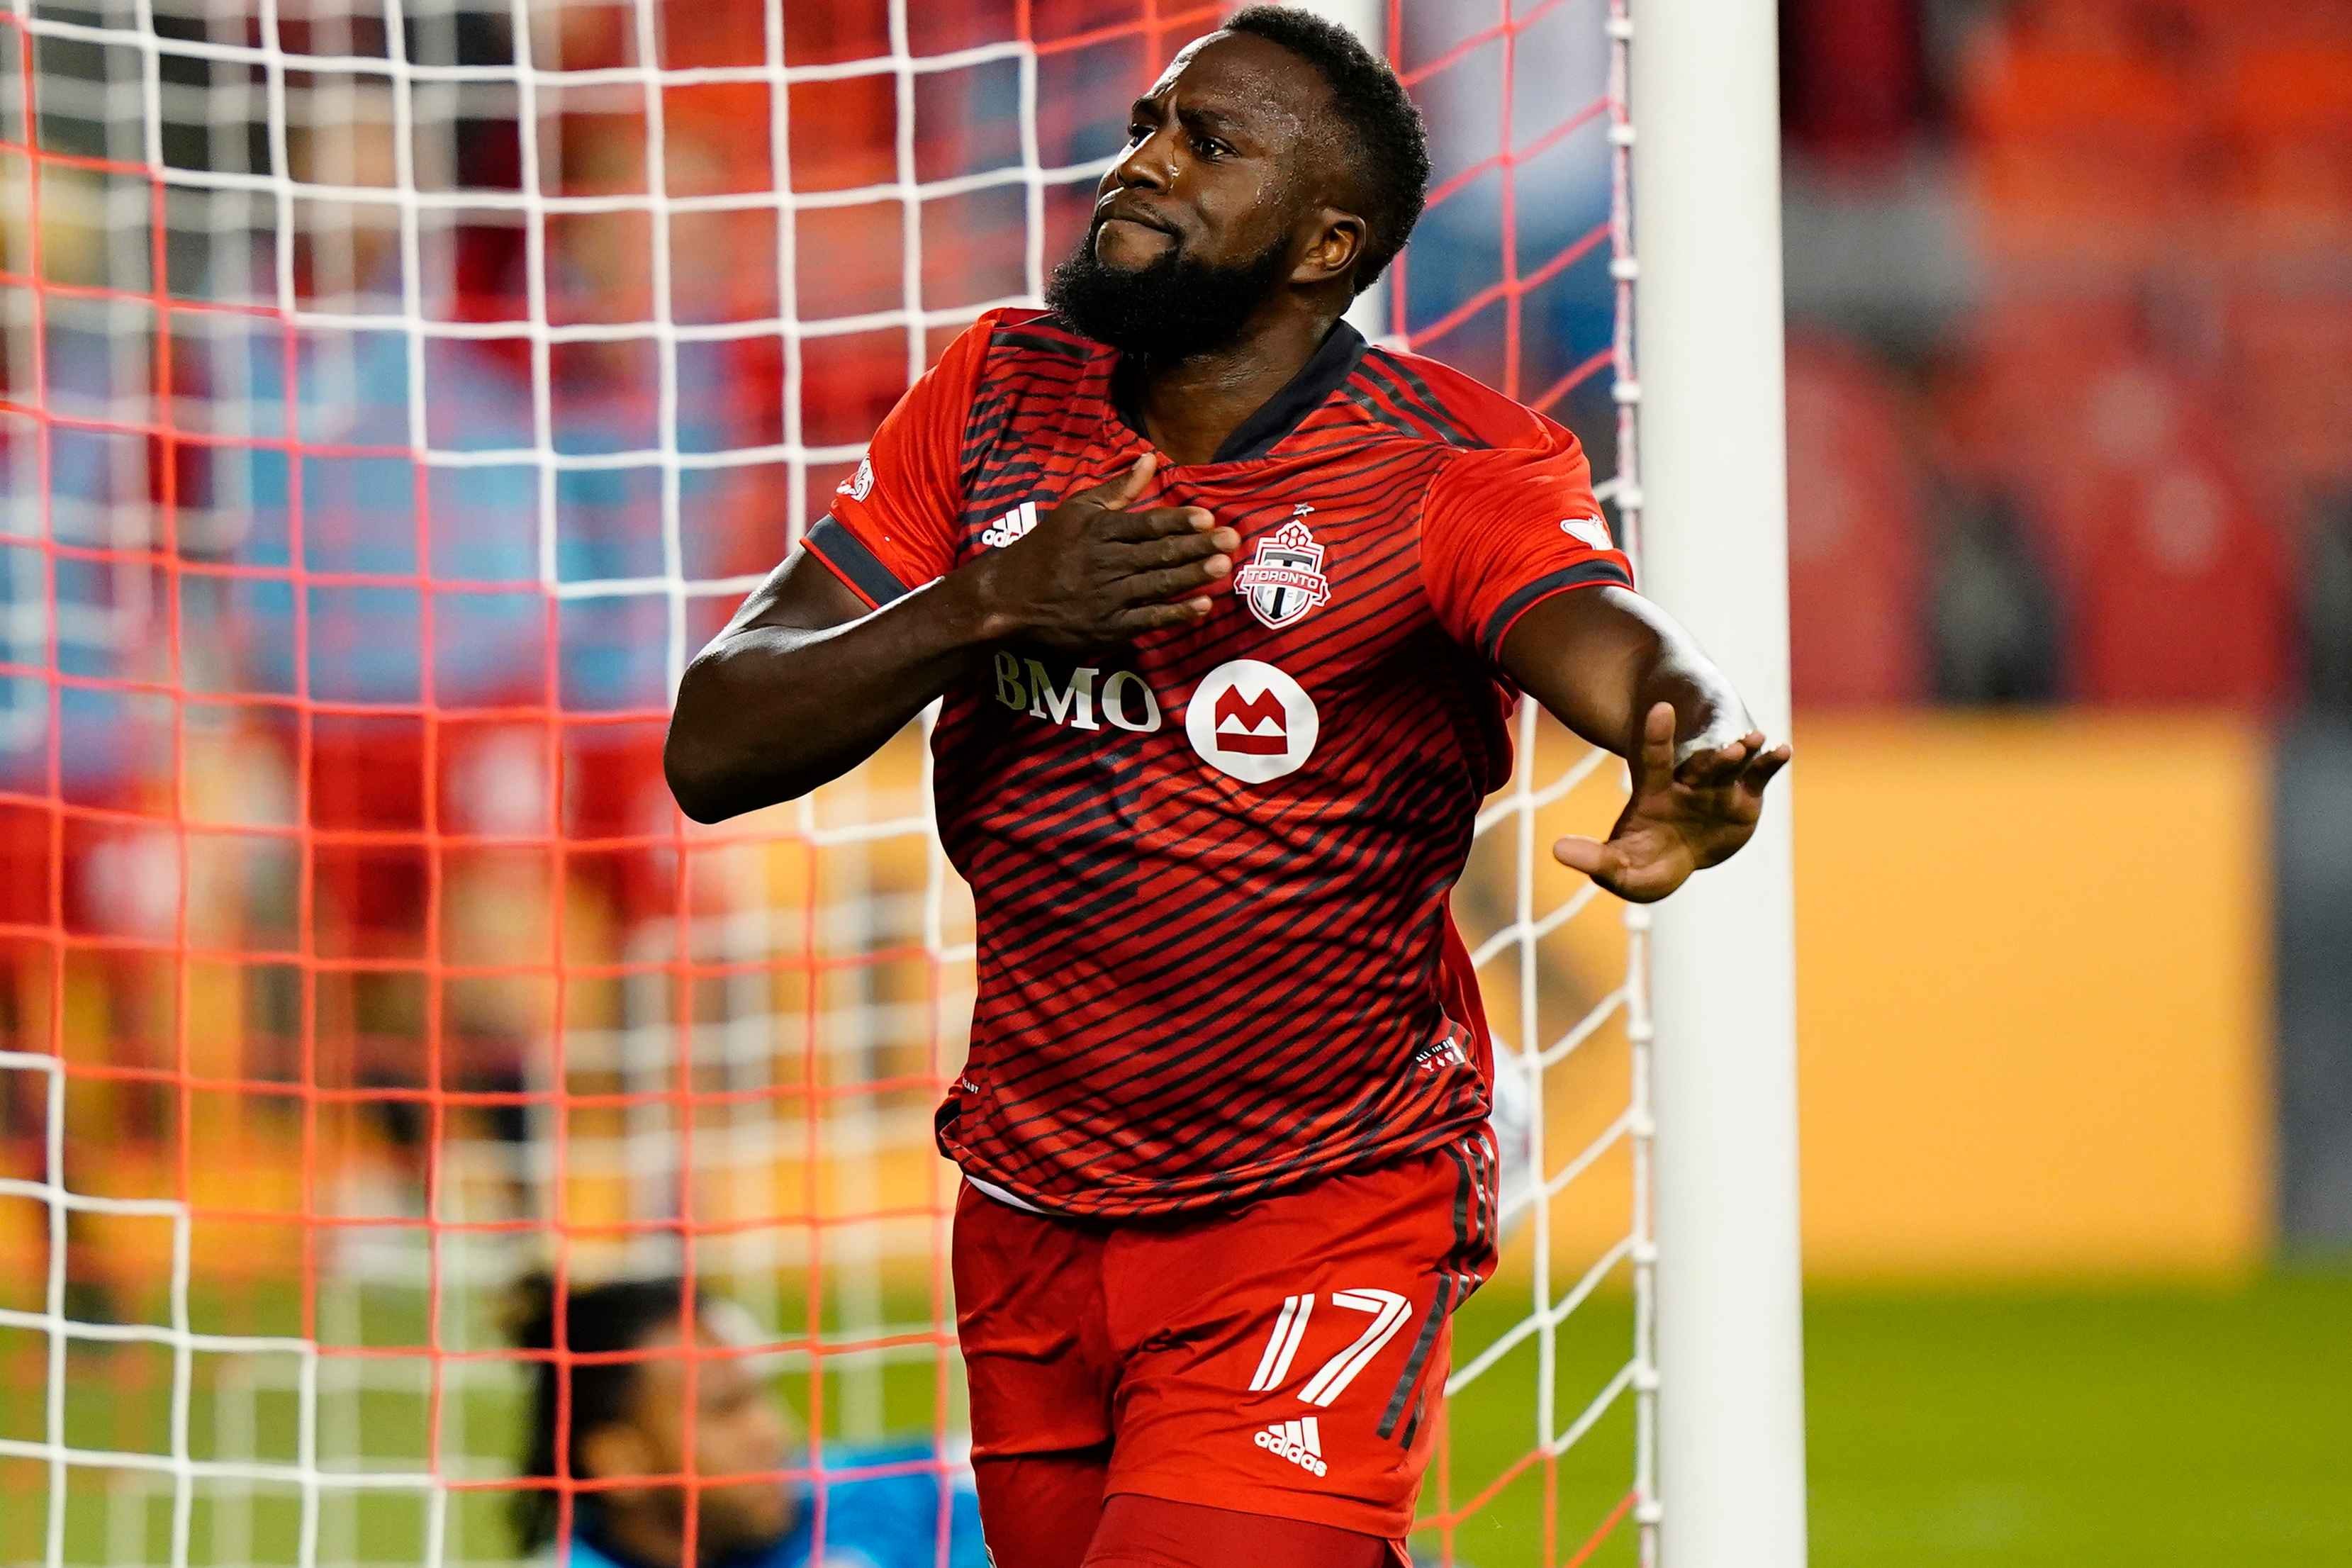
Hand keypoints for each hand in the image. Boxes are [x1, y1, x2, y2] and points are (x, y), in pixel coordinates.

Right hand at [967, 453, 1236, 648]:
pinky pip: (1147, 619)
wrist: (1009, 598)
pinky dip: (1175, 613)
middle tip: (1232, 539)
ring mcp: (1107, 597)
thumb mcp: (1075, 511)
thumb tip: (1149, 459)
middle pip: (1159, 553)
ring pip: (1157, 584)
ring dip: (1193, 576)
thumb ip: (1116, 489)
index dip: (1179, 521)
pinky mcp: (1107, 628)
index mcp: (1099, 532)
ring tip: (1224, 566)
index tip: (1208, 516)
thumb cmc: (1046, 549)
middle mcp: (1106, 563)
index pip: (1146, 524)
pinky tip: (1202, 606)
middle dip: (1198, 546)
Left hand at [1552, 701, 1789, 902]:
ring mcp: (1720, 788)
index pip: (1654, 759)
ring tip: (1753, 742)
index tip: (1660, 708)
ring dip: (1742, 753)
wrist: (1677, 853)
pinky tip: (1781, 750)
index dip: (1657, 737)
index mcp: (1656, 788)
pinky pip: (1760, 777)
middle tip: (1724, 748)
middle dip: (1712, 756)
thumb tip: (1557, 850)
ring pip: (1733, 765)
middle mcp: (1690, 781)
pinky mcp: (1746, 800)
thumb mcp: (1622, 866)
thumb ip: (1597, 860)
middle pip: (1700, 762)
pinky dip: (1770, 763)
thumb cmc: (1646, 857)